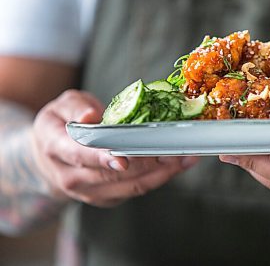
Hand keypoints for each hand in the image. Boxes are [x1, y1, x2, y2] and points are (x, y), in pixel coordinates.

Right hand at [32, 90, 197, 206]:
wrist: (51, 157)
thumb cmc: (61, 125)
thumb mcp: (62, 106)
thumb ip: (75, 107)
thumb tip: (90, 116)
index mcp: (57, 148)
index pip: (80, 156)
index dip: (103, 158)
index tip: (124, 159)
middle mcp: (72, 176)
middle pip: (114, 174)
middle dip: (147, 162)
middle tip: (174, 149)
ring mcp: (90, 191)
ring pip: (130, 186)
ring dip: (161, 173)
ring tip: (185, 157)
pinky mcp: (107, 198)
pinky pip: (136, 190)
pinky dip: (159, 178)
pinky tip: (178, 165)